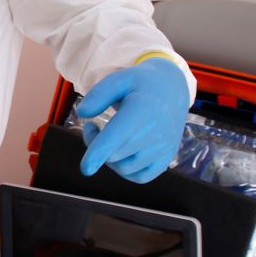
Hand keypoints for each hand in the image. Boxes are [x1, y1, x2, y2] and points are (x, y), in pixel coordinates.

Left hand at [76, 57, 189, 182]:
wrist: (172, 89)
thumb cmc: (140, 84)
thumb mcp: (119, 79)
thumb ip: (98, 94)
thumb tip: (82, 113)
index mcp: (141, 111)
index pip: (116, 137)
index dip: (98, 153)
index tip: (86, 168)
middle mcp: (156, 133)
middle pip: (114, 155)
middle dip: (95, 144)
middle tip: (92, 127)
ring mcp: (163, 148)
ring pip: (124, 168)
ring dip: (108, 158)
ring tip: (107, 137)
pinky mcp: (166, 158)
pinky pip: (141, 177)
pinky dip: (125, 171)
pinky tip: (120, 154)